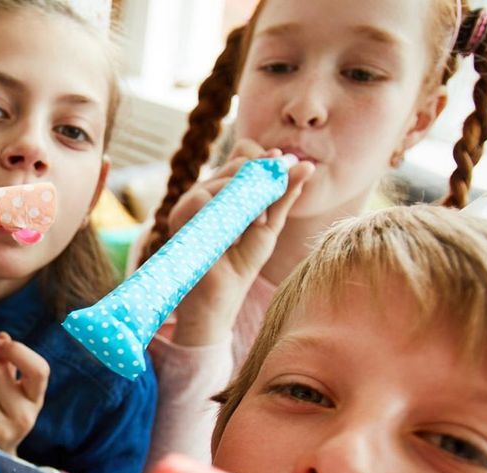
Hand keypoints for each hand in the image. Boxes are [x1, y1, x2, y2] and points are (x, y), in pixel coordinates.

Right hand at [165, 140, 313, 346]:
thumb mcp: (268, 226)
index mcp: (222, 192)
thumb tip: (305, 165)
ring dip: (245, 205)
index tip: (284, 163)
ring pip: (225, 180)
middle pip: (237, 165)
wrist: (219, 300)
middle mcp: (204, 192)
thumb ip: (283, 196)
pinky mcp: (181, 215)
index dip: (264, 160)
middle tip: (262, 219)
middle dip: (259, 185)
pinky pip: (206, 197)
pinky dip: (225, 217)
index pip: (244, 159)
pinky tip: (229, 239)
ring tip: (246, 233)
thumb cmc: (240, 266)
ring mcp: (190, 202)